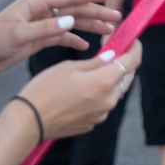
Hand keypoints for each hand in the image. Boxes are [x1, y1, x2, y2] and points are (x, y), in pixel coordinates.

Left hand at [0, 0, 121, 89]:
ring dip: (88, 26)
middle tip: (115, 17)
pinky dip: (74, 40)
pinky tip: (86, 45)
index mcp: (34, 3)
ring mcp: (40, 24)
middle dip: (95, 12)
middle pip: (73, 9)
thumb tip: (70, 21)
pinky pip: (62, 37)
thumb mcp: (18, 35)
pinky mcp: (38, 38)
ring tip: (108, 30)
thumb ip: (45, 28)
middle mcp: (40, 11)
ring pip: (70, 23)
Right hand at [18, 39, 141, 139]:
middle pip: (126, 78)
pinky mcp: (92, 123)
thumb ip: (95, 63)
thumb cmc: (44, 89)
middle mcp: (108, 100)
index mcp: (104, 82)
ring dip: (111, 81)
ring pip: (114, 93)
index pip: (131, 62)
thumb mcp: (69, 68)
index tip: (133, 41)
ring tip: (97, 70)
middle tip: (116, 53)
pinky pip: (102, 105)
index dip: (135, 49)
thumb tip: (112, 56)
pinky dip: (99, 95)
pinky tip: (84, 90)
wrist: (29, 121)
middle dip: (125, 64)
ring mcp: (101, 114)